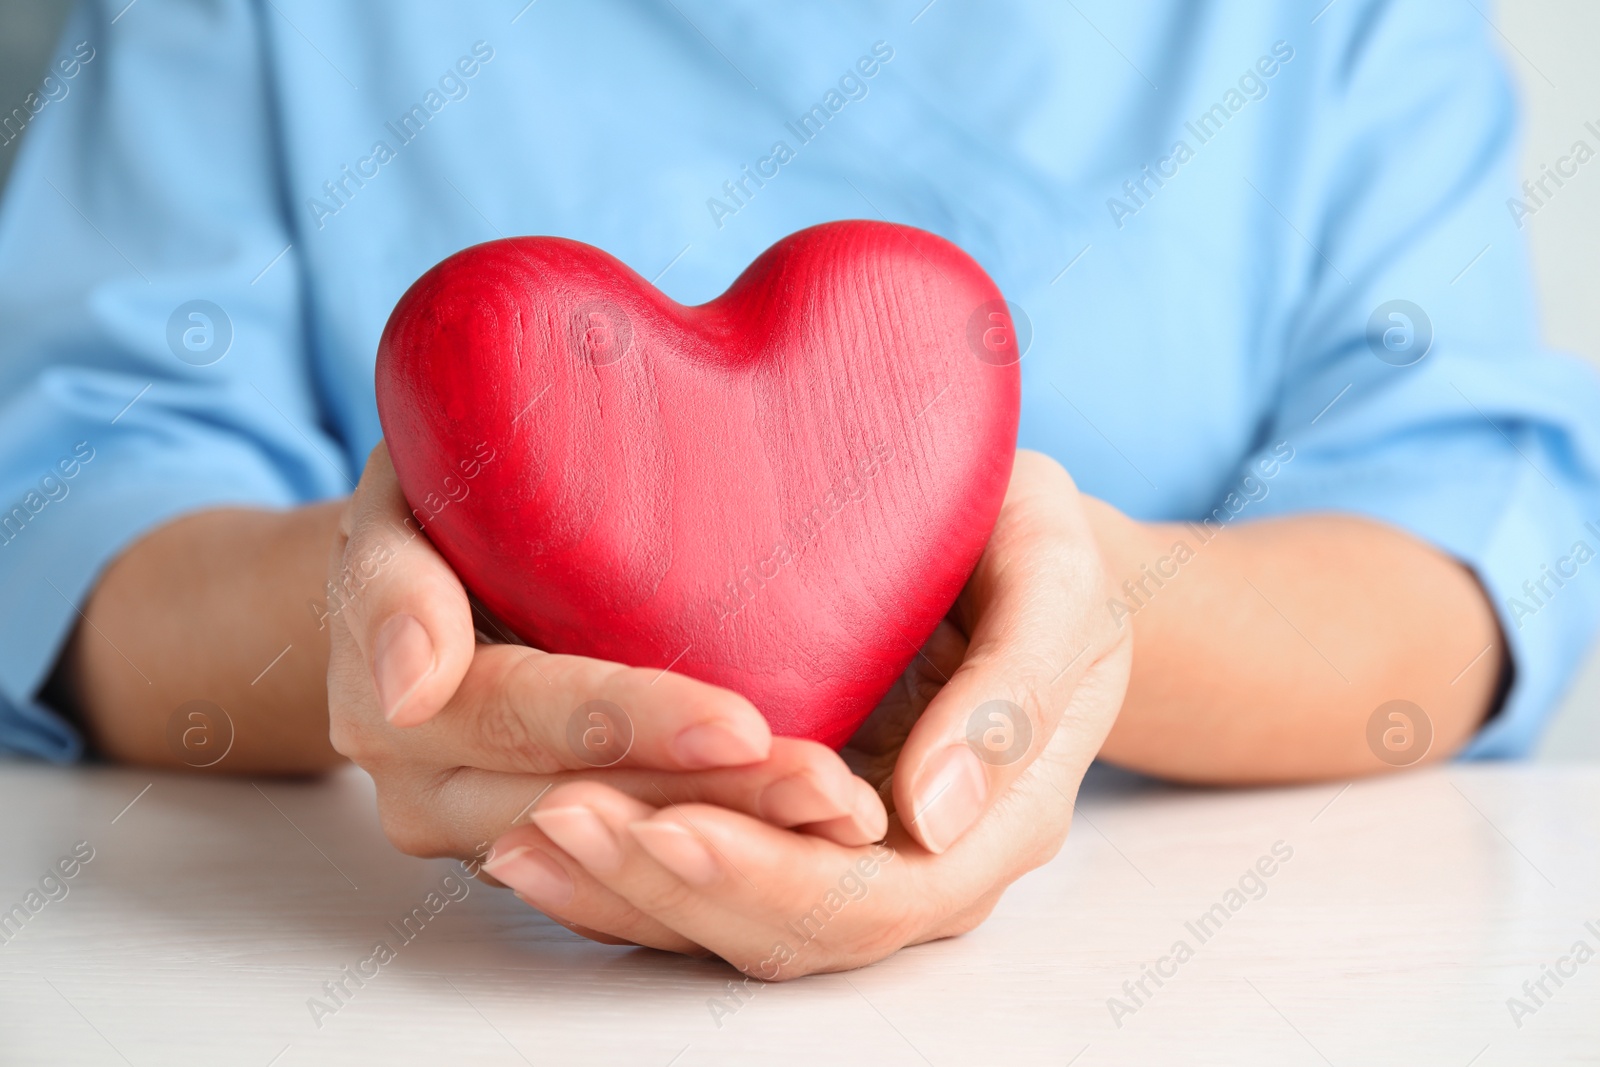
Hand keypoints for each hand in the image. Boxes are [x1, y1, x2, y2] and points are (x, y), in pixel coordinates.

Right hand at [325, 443, 887, 910]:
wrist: (411, 582)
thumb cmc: (433, 504)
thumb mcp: (398, 498)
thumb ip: (392, 581)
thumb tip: (409, 680)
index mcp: (390, 697)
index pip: (527, 716)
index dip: (632, 723)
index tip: (742, 727)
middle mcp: (427, 788)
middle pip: (585, 805)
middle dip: (715, 800)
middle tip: (831, 786)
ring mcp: (482, 832)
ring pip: (619, 858)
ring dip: (737, 840)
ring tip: (846, 814)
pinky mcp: (540, 854)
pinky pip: (632, 880)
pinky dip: (723, 861)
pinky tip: (816, 839)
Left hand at [483, 450, 1131, 972]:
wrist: (1024, 563)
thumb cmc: (1041, 555)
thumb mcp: (1060, 582)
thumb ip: (1017, 693)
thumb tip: (935, 814)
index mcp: (995, 824)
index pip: (873, 896)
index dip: (769, 874)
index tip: (672, 824)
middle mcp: (916, 867)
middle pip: (785, 932)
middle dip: (666, 886)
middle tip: (555, 819)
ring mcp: (848, 857)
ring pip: (731, 924)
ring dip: (623, 891)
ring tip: (524, 834)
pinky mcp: (786, 830)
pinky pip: (703, 883)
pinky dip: (618, 874)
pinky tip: (532, 833)